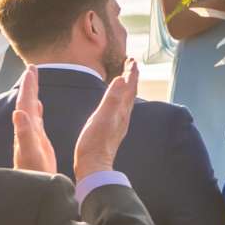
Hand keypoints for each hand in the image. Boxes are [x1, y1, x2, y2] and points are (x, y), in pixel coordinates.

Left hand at [11, 66, 57, 174]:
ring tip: (33, 82)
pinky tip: (38, 107)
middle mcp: (26, 130)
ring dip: (32, 95)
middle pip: (26, 102)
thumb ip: (24, 133)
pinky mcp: (37, 142)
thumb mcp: (30, 153)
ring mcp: (31, 136)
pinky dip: (37, 110)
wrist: (31, 188)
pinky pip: (36, 121)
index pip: (26, 102)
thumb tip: (18, 112)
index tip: (31, 69)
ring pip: (30, 110)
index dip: (29, 86)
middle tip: (32, 68)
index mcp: (26, 129)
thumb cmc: (32, 173)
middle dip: (29, 85)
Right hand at [72, 58, 140, 180]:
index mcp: (121, 111)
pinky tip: (114, 105)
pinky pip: (118, 110)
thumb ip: (112, 98)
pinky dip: (118, 101)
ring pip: (126, 101)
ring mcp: (118, 124)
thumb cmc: (94, 142)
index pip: (130, 87)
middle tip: (130, 64)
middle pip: (130, 92)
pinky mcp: (111, 130)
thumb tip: (122, 79)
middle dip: (131, 78)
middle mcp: (123, 116)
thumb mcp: (102, 117)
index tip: (131, 60)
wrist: (93, 165)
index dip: (131, 73)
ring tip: (125, 80)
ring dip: (126, 88)